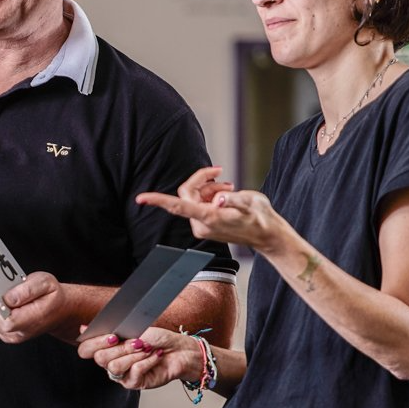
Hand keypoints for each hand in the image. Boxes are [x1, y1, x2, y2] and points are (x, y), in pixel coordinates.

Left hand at [0, 271, 68, 343]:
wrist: (60, 310)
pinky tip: (6, 304)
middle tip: (8, 291)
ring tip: (10, 297)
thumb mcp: (45, 283)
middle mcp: (21, 332)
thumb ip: (26, 290)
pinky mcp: (7, 335)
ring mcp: (13, 336)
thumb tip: (8, 298)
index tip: (3, 291)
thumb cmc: (53, 296)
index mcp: (33, 320)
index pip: (6, 320)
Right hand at [76, 326, 199, 389]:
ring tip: (147, 348)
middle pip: (100, 359)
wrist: (178, 350)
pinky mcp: (134, 383)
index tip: (113, 336)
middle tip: (138, 341)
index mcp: (105, 347)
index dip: (95, 343)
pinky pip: (134, 372)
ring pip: (115, 367)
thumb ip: (108, 330)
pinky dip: (147, 361)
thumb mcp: (131, 328)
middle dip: (121, 348)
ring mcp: (121, 374)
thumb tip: (83, 327)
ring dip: (134, 355)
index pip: (85, 350)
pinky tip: (155, 356)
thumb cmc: (156, 338)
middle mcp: (110, 362)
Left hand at [137, 166, 284, 254]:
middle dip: (201, 180)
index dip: (158, 200)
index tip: (141, 198)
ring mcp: (202, 226)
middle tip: (220, 172)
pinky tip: (225, 194)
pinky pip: (198, 203)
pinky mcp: (204, 225)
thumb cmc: (261, 218)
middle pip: (187, 193)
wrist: (267, 235)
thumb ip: (233, 198)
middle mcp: (201, 224)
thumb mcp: (251, 202)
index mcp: (209, 218)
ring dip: (209, 188)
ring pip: (193, 197)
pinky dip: (210, 194)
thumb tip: (219, 198)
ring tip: (229, 187)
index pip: (178, 206)